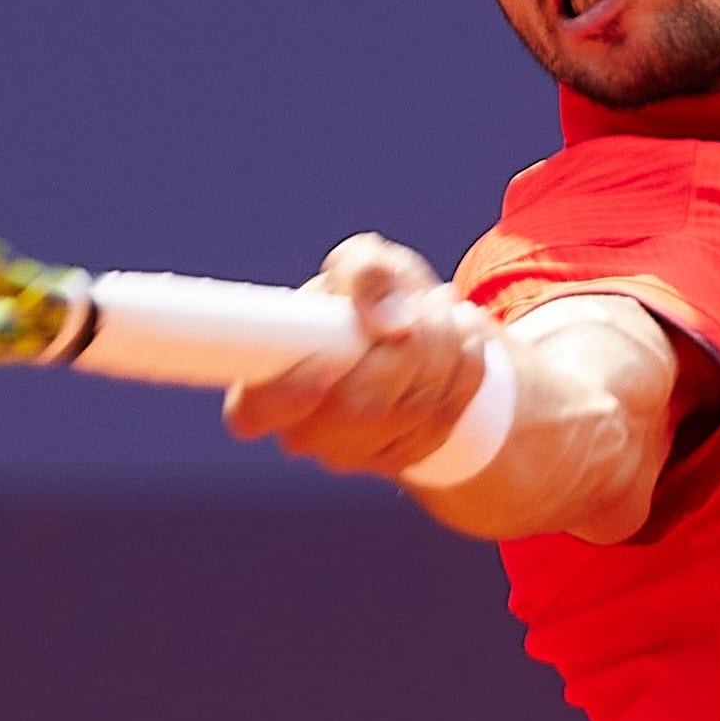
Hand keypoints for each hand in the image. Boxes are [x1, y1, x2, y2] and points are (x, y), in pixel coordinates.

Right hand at [222, 233, 495, 476]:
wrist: (412, 331)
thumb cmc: (368, 295)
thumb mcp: (364, 262)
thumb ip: (366, 274)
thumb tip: (393, 325)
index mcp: (264, 382)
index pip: (254, 411)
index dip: (289, 395)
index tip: (328, 367)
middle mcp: (302, 430)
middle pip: (358, 407)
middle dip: (405, 350)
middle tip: (423, 305)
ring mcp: (352, 453)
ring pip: (412, 411)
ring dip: (443, 349)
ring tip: (442, 308)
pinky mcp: (400, 458)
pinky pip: (446, 416)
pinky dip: (465, 368)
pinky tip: (462, 337)